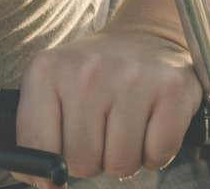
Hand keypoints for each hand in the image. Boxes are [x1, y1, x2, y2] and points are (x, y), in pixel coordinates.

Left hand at [13, 28, 202, 182]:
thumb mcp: (52, 88)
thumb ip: (37, 136)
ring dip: (124, 157)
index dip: (48, 170)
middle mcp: (88, 71)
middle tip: (101, 133)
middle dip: (92, 160)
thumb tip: (44, 183)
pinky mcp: (173, 90)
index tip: (57, 176)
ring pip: (121, 164)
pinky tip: (150, 125)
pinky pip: (157, 156)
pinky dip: (155, 153)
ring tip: (125, 126)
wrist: (147, 36)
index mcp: (47, 70)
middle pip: (82, 161)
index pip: (37, 146)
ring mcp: (132, 79)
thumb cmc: (94, 74)